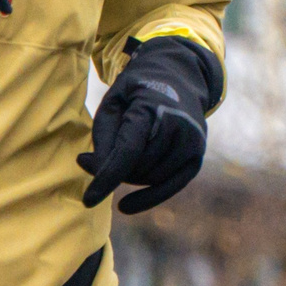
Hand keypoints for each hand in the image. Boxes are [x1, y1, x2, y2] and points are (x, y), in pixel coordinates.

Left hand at [78, 37, 220, 213]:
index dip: (107, 176)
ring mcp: (192, 142)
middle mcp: (178, 125)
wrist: (177, 79)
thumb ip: (103, 137)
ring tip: (117, 158)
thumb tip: (97, 173)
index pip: (128, 150)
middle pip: (138, 167)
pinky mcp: (197, 156)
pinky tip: (126, 206)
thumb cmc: (136, 93)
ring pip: (151, 178)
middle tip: (89, 160)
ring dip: (129, 176)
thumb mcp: (112, 103)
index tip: (88, 200)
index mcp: (152, 107)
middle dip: (112, 170)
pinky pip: (170, 187)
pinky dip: (147, 197)